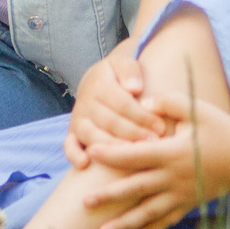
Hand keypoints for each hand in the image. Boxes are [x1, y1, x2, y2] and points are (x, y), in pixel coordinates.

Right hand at [66, 42, 166, 167]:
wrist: (97, 81)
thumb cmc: (119, 76)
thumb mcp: (125, 64)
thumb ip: (130, 71)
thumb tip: (134, 88)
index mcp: (99, 83)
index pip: (122, 103)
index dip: (142, 117)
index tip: (161, 127)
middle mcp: (85, 102)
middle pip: (110, 122)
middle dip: (134, 134)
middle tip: (154, 143)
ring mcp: (78, 118)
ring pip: (91, 135)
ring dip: (112, 147)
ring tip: (132, 154)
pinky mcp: (72, 132)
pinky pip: (68, 145)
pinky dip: (74, 155)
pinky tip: (86, 165)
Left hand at [82, 96, 229, 228]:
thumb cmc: (222, 131)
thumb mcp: (198, 109)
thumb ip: (169, 102)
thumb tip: (143, 103)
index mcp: (172, 152)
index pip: (136, 154)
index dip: (112, 154)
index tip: (90, 153)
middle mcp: (173, 177)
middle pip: (135, 187)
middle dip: (109, 196)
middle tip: (84, 202)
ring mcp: (180, 195)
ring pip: (146, 212)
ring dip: (123, 223)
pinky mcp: (187, 205)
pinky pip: (164, 222)